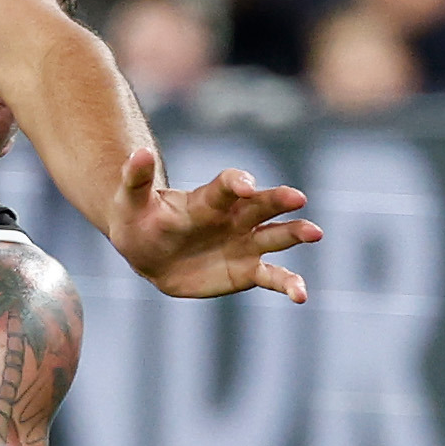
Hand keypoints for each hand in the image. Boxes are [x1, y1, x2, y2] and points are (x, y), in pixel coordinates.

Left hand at [111, 151, 321, 300]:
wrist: (149, 253)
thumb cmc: (139, 220)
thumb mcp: (129, 200)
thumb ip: (135, 177)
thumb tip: (138, 150)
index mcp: (209, 200)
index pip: (227, 186)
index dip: (237, 183)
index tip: (246, 186)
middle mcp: (235, 217)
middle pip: (261, 205)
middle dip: (278, 200)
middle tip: (298, 197)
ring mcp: (245, 243)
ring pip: (276, 236)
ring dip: (295, 233)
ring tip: (315, 233)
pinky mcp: (248, 270)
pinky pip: (273, 277)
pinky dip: (288, 284)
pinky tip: (301, 295)